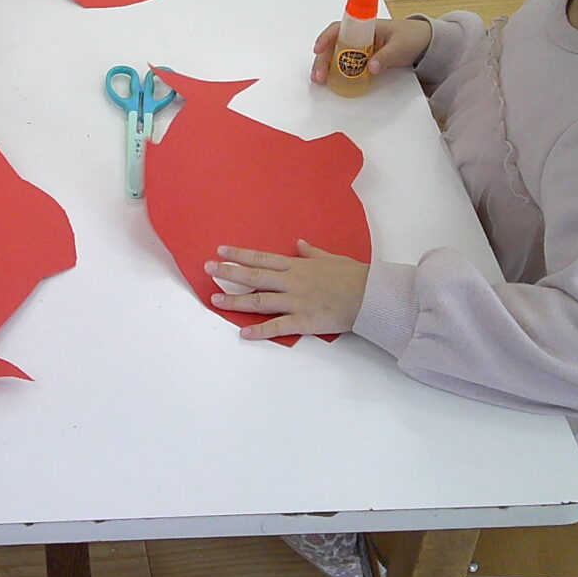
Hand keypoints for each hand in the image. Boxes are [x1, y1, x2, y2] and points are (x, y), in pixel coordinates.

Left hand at [206, 242, 368, 340]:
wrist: (370, 295)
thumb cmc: (353, 275)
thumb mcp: (330, 258)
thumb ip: (311, 252)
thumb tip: (299, 243)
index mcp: (297, 266)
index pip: (261, 258)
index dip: (239, 254)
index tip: (221, 250)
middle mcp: (291, 282)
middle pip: (254, 276)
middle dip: (229, 272)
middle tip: (208, 268)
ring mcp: (296, 301)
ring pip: (260, 300)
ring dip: (236, 299)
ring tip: (215, 299)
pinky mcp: (304, 321)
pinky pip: (277, 326)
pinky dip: (260, 330)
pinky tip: (243, 332)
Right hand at [309, 16, 431, 85]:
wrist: (427, 42)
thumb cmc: (413, 38)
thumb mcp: (400, 47)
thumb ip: (386, 57)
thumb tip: (369, 68)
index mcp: (366, 27)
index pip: (339, 28)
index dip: (326, 38)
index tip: (318, 50)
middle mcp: (359, 35)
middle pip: (334, 44)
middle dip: (322, 59)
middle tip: (318, 76)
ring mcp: (361, 46)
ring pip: (337, 53)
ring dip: (326, 66)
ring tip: (320, 80)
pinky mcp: (364, 57)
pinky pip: (346, 62)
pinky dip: (336, 70)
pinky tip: (330, 80)